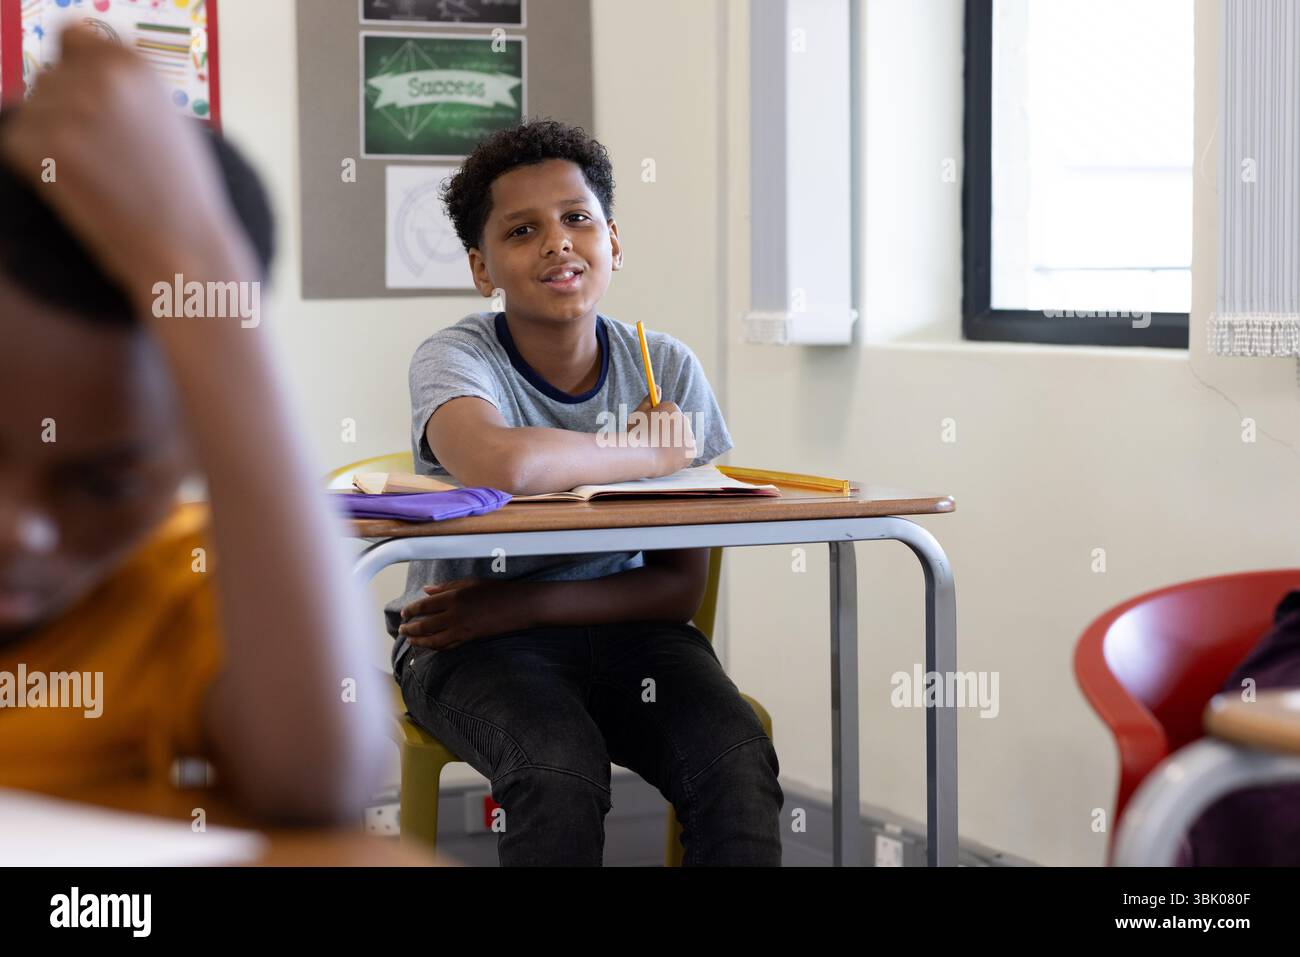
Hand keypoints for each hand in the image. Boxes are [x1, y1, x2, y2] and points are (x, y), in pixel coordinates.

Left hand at [0, 24, 255, 313]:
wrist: (184, 248)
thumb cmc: (181, 193)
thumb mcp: (166, 118)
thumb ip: (123, 83)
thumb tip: (75, 52)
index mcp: (135, 65)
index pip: (74, 36)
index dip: (80, 70)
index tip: (94, 106)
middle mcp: (101, 77)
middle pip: (49, 78)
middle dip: (66, 112)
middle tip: (105, 160)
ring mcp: (70, 109)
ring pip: (31, 111)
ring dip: (52, 140)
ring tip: (98, 176)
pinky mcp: (42, 143)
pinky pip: (17, 143)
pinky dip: (37, 167)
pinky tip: (79, 188)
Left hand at [398, 577, 537, 649]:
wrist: (518, 606)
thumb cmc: (496, 590)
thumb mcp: (470, 582)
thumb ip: (446, 587)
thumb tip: (426, 590)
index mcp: (453, 597)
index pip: (424, 606)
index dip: (411, 610)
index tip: (403, 613)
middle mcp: (454, 615)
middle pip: (424, 625)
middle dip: (410, 628)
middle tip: (402, 629)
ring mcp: (461, 629)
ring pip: (433, 640)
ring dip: (418, 640)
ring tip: (410, 640)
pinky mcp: (469, 639)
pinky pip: (447, 646)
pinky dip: (435, 647)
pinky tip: (429, 645)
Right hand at [631, 394, 697, 474]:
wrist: (641, 458)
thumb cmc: (635, 435)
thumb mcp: (638, 415)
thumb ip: (648, 402)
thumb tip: (658, 387)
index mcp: (671, 407)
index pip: (669, 411)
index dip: (658, 420)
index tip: (651, 428)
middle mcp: (684, 419)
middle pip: (678, 423)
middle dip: (669, 430)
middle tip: (655, 441)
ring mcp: (689, 435)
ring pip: (683, 438)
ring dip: (675, 442)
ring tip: (659, 451)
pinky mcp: (692, 451)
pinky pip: (687, 451)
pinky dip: (680, 455)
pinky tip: (667, 458)